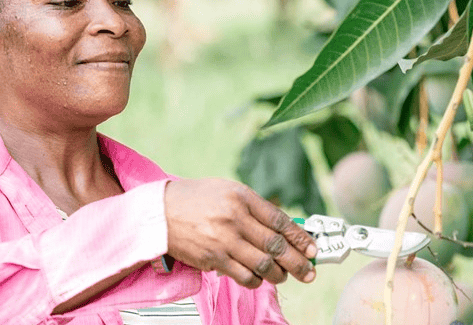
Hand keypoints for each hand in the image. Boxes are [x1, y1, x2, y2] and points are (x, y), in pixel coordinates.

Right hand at [164, 178, 317, 288]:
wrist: (159, 213)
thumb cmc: (195, 199)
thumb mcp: (227, 191)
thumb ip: (255, 207)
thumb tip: (284, 228)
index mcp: (241, 197)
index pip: (280, 220)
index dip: (300, 238)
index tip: (313, 249)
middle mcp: (234, 218)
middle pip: (276, 245)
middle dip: (298, 262)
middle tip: (309, 271)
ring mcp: (223, 240)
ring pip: (263, 264)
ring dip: (280, 274)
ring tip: (285, 275)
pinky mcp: (213, 258)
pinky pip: (244, 275)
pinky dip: (257, 280)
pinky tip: (261, 278)